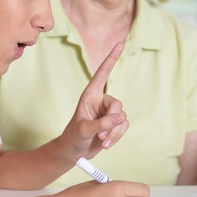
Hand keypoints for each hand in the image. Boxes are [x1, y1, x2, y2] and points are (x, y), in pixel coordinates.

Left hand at [60, 43, 127, 157]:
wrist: (73, 152)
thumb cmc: (73, 138)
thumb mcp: (83, 130)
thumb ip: (101, 124)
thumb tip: (120, 118)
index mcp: (90, 95)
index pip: (102, 74)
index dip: (111, 59)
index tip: (120, 44)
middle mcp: (101, 101)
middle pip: (117, 105)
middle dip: (111, 122)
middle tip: (102, 136)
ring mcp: (108, 112)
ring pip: (122, 118)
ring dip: (114, 133)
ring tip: (102, 143)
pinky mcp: (114, 123)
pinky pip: (124, 126)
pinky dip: (117, 136)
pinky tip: (107, 144)